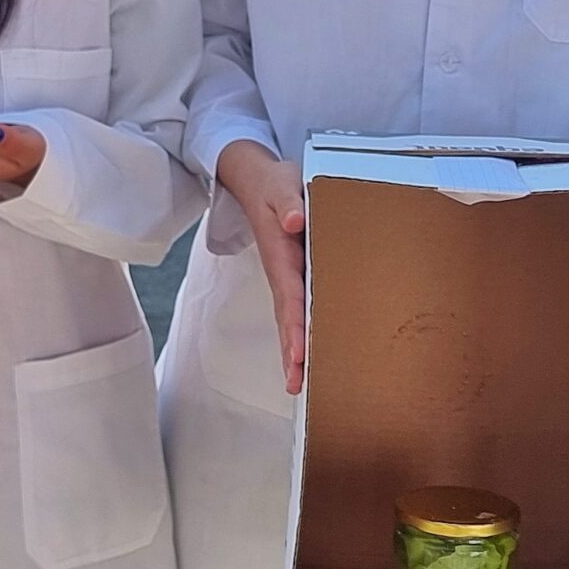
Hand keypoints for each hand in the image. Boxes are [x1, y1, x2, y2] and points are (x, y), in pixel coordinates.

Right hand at [217, 140, 308, 395]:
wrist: (258, 181)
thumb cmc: (275, 184)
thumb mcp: (282, 184)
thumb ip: (288, 201)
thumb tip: (295, 221)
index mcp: (282, 255)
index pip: (290, 297)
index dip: (295, 326)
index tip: (298, 354)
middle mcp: (282, 273)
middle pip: (286, 320)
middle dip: (291, 353)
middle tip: (297, 387)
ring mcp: (286, 278)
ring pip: (289, 321)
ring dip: (294, 353)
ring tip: (300, 387)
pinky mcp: (293, 277)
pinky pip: (296, 311)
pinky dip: (300, 337)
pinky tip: (310, 359)